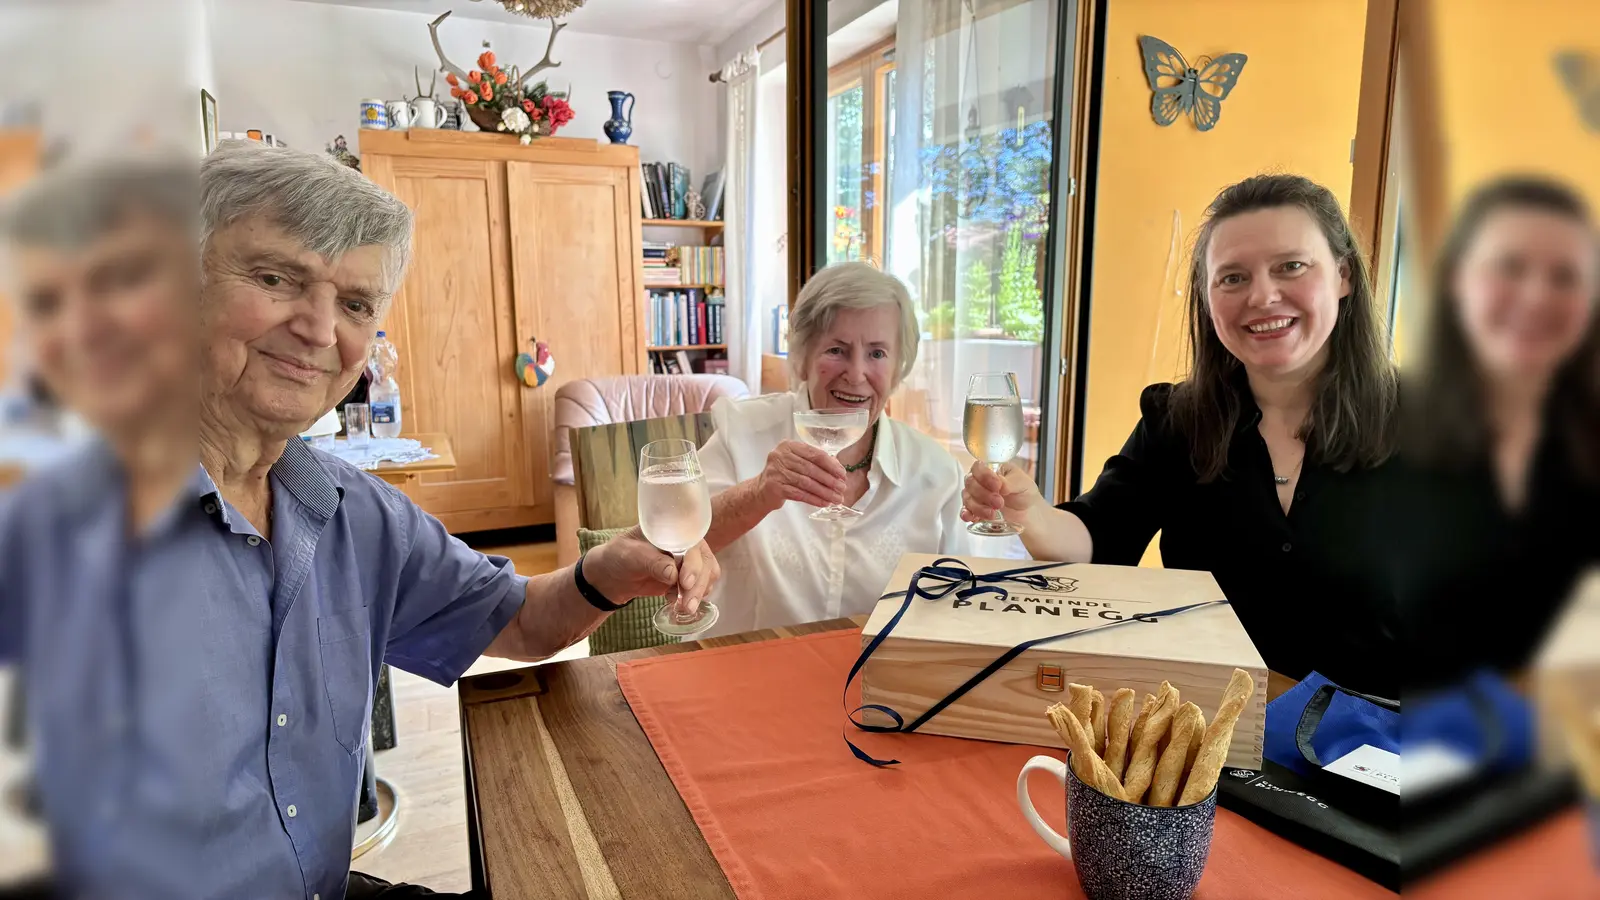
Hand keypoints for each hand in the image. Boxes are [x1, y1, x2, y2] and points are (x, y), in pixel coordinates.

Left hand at [585, 529, 721, 613]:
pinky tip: (679, 604)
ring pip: (707, 574)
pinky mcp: (688, 577)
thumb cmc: (620, 556)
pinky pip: (702, 585)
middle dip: (697, 584)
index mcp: (673, 529)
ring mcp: (689, 560)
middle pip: (704, 561)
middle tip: (687, 604)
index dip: (693, 561)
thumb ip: (651, 562)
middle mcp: (686, 542)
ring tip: (685, 608)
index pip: (692, 542)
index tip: (685, 581)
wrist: (615, 575)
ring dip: (699, 593)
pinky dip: (695, 597)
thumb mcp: (631, 555)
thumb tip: (673, 574)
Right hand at [755, 439, 846, 509]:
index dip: (831, 465)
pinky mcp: (774, 487)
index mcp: (788, 446)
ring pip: (806, 482)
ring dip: (824, 492)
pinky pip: (799, 494)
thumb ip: (814, 462)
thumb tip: (839, 470)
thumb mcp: (796, 463)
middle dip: (830, 480)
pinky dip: (814, 499)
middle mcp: (780, 456)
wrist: (761, 491)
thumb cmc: (783, 475)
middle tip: (842, 488)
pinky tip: (824, 503)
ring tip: (836, 498)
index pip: (814, 453)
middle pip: (811, 469)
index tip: (842, 474)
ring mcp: (776, 472)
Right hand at [960, 460, 1041, 523]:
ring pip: (967, 498)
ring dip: (978, 507)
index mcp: (991, 469)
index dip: (984, 476)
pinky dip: (967, 514)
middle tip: (999, 502)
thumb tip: (1000, 484)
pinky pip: (965, 512)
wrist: (1029, 513)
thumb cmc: (1025, 492)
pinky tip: (972, 518)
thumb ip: (1010, 482)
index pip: (978, 468)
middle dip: (984, 494)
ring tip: (993, 514)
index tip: (997, 486)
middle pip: (970, 483)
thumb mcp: (1023, 484)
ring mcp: (976, 496)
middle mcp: (980, 481)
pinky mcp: (975, 511)